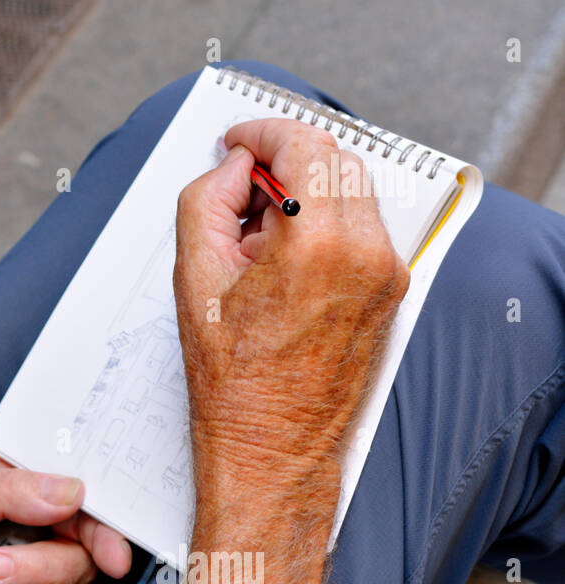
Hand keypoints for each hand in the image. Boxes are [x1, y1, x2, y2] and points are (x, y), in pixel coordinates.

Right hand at [158, 118, 410, 583]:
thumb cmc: (233, 386)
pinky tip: (282, 250)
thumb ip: (207, 203)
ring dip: (308, 186)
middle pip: (337, 159)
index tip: (236, 139)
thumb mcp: (195, 282)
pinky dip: (325, 218)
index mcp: (318, 245)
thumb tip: (232, 170)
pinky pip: (362, 227)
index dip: (261, 132)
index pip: (304, 146)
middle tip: (240, 177)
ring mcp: (386, 274)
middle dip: (286, 156)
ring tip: (257, 223)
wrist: (272, 452)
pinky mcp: (389, 293)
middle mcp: (366, 253)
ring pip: (354, 190)